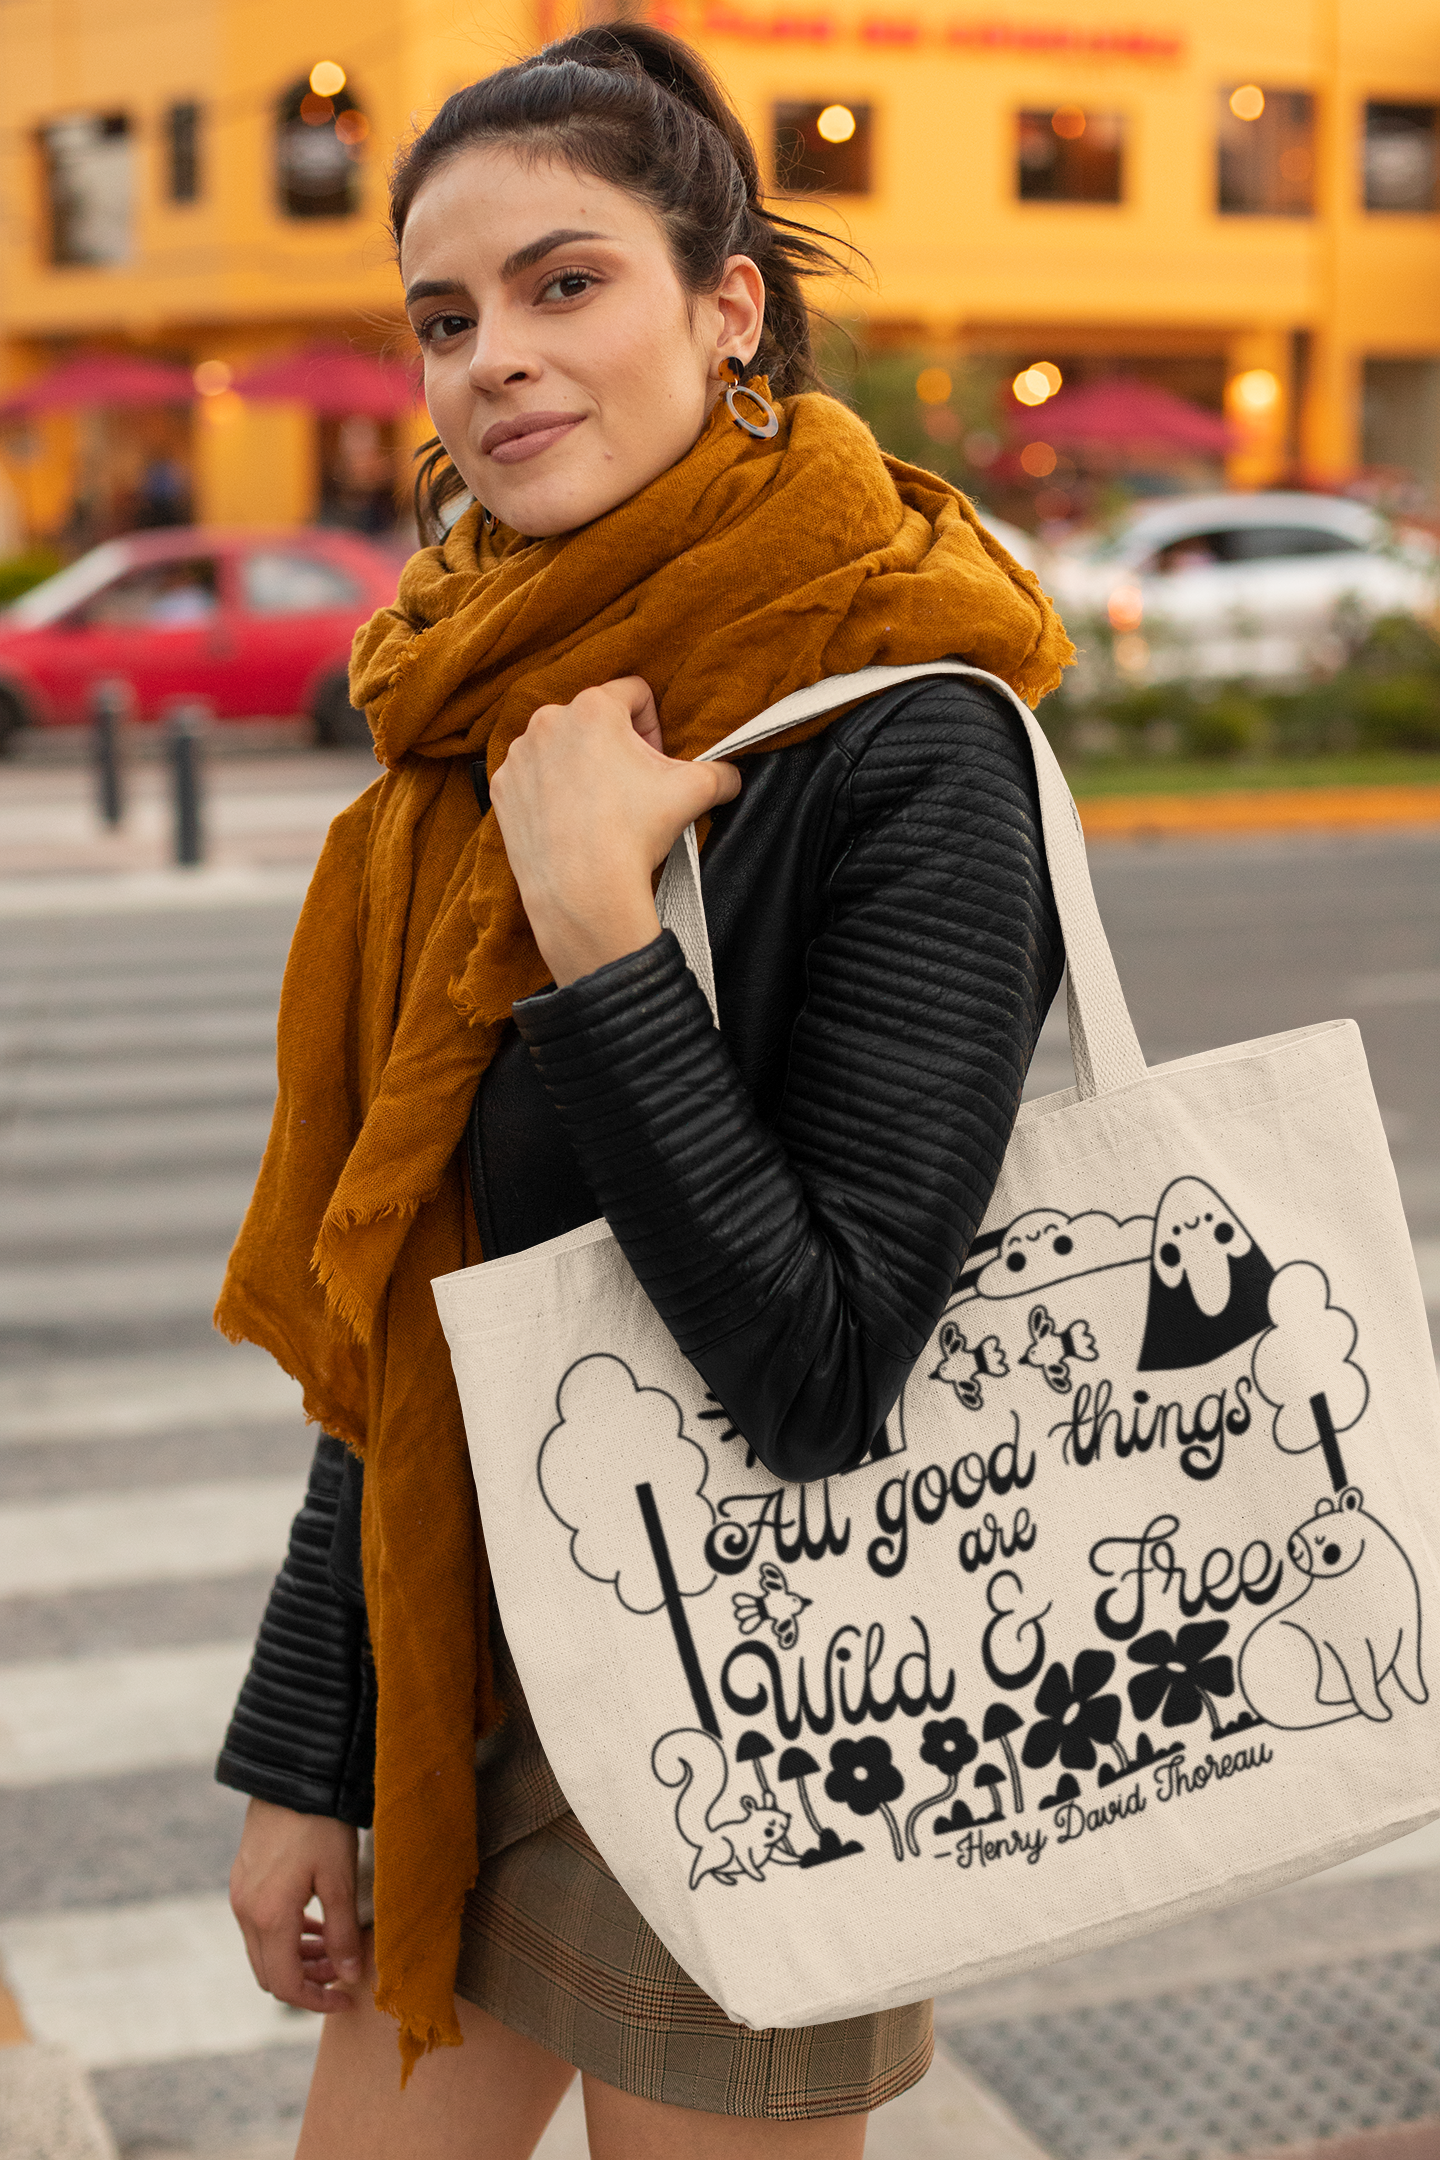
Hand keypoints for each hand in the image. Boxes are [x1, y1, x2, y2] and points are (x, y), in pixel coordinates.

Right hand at [229, 1798, 362, 2012]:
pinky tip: (314, 1924)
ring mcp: (240, 1895)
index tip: (345, 1999)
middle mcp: (246, 1911)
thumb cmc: (321, 1824)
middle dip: (307, 1981)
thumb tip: (351, 1976)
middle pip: (270, 1973)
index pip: (285, 1984)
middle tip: (343, 1972)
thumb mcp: (340, 1878)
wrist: (291, 1775)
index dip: (316, 2001)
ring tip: (333, 1949)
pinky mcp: (242, 1880)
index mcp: (269, 1916)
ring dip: (297, 1958)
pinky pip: (260, 1925)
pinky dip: (285, 1936)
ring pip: (263, 1950)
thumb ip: (344, 1932)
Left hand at [491, 677, 739, 986]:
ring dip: (580, 767)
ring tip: (599, 808)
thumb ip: (721, 772)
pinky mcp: (503, 789)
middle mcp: (548, 721)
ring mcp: (519, 755)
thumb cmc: (633, 835)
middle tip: (630, 789)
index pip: (634, 693)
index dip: (654, 726)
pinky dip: (549, 792)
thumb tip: (732, 776)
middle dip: (616, 748)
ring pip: (560, 747)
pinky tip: (569, 821)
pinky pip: (532, 778)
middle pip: (593, 721)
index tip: (655, 761)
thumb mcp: (694, 792)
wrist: (584, 891)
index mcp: (593, 708)